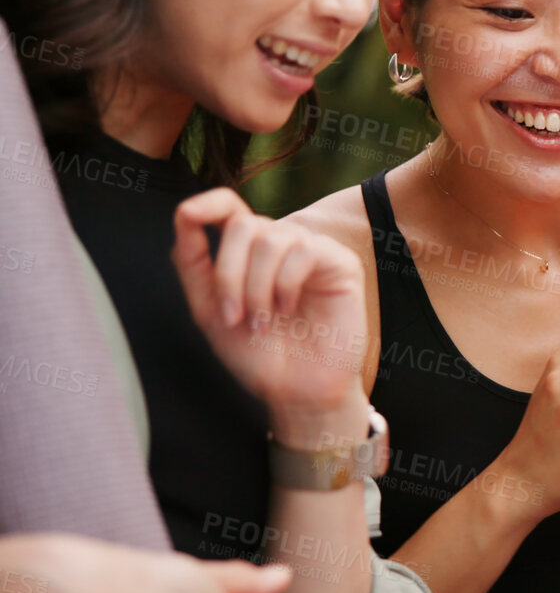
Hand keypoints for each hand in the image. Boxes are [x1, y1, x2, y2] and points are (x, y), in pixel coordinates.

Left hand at [171, 189, 368, 447]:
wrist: (295, 390)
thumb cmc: (257, 355)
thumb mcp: (209, 310)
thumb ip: (193, 263)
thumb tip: (184, 215)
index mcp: (248, 253)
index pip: (229, 207)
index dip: (208, 202)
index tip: (189, 215)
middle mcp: (281, 245)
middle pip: (243, 225)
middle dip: (229, 274)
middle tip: (235, 316)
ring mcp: (312, 251)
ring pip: (271, 238)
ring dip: (256, 286)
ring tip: (263, 321)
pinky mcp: (341, 263)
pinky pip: (304, 250)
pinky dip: (286, 285)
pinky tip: (290, 310)